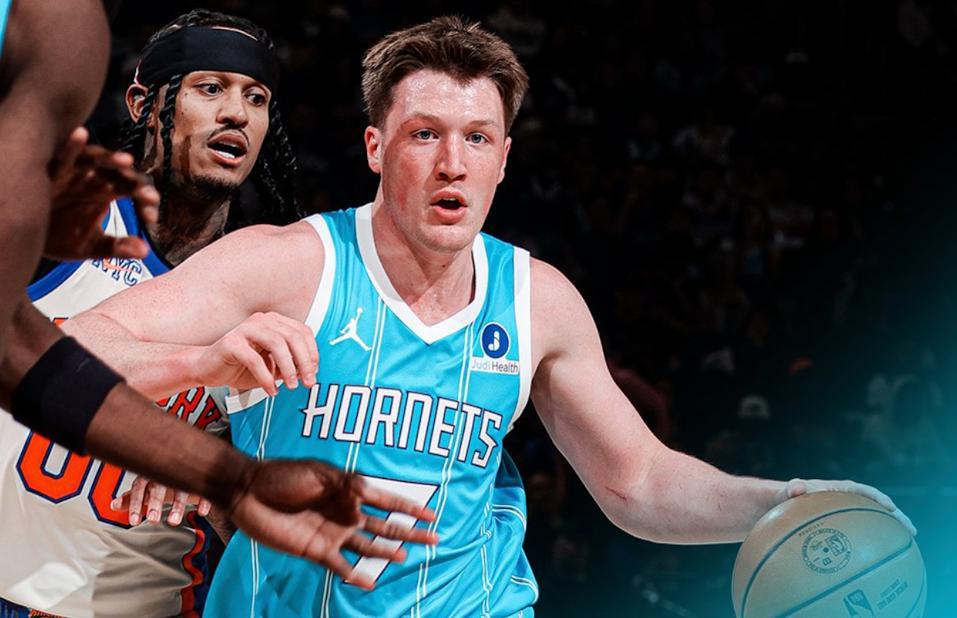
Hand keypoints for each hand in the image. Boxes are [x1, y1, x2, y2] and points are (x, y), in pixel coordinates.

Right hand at [45, 126, 159, 259]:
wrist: (28, 233)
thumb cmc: (60, 235)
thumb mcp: (89, 244)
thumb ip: (117, 247)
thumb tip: (145, 252)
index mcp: (108, 192)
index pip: (133, 192)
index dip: (145, 203)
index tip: (151, 219)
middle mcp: (95, 177)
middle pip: (121, 174)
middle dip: (136, 184)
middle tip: (149, 197)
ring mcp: (75, 170)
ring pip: (97, 159)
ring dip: (111, 159)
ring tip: (126, 161)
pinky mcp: (53, 167)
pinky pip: (63, 153)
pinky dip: (71, 144)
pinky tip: (80, 133)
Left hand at [111, 476, 211, 525]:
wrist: (189, 467)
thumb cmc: (163, 481)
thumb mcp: (146, 488)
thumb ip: (132, 498)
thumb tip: (113, 505)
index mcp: (149, 474)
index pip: (139, 487)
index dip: (136, 504)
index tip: (134, 522)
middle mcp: (165, 473)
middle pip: (159, 486)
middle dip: (156, 503)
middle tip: (153, 521)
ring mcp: (183, 475)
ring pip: (181, 488)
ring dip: (177, 506)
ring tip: (173, 522)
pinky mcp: (200, 479)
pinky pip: (202, 488)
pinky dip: (202, 500)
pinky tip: (201, 512)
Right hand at [193, 312, 317, 394]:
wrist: (208, 369)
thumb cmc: (242, 366)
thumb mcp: (273, 366)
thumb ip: (290, 365)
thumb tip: (310, 372)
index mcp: (274, 322)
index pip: (302, 331)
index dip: (312, 352)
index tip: (315, 372)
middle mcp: (261, 320)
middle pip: (292, 336)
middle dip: (304, 361)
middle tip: (308, 382)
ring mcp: (245, 329)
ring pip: (276, 344)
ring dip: (288, 368)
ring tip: (291, 386)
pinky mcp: (231, 342)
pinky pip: (254, 359)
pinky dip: (266, 377)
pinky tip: (271, 390)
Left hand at [227, 459, 437, 589]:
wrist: (250, 491)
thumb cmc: (284, 475)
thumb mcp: (318, 473)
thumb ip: (345, 486)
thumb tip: (365, 498)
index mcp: (349, 490)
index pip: (387, 500)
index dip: (410, 507)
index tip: (432, 515)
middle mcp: (346, 513)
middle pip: (385, 526)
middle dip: (409, 532)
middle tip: (434, 539)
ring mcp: (333, 533)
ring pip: (369, 546)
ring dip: (387, 552)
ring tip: (406, 557)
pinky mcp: (315, 550)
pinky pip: (340, 566)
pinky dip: (355, 575)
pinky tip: (369, 583)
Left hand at [779, 478, 915, 535]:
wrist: (777, 505)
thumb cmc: (782, 497)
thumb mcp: (784, 491)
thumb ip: (790, 488)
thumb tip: (797, 487)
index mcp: (836, 489)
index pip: (862, 491)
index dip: (877, 498)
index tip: (889, 508)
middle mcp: (846, 500)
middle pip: (875, 506)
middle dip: (896, 516)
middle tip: (911, 531)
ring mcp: (845, 514)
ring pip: (873, 521)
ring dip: (890, 530)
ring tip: (908, 543)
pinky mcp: (841, 527)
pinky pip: (861, 534)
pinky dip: (872, 543)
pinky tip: (880, 559)